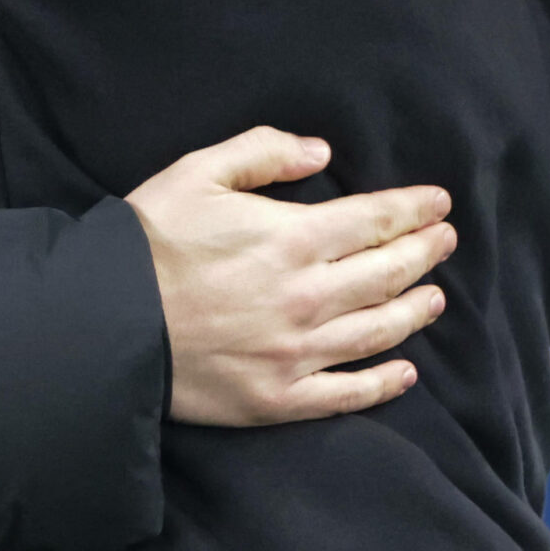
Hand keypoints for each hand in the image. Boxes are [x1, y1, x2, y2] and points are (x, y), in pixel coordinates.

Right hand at [128, 127, 452, 424]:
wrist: (103, 323)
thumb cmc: (147, 241)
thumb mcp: (196, 172)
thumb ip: (262, 152)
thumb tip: (320, 151)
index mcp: (292, 238)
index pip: (376, 221)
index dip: (414, 210)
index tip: (440, 203)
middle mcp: (308, 298)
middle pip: (389, 274)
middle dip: (425, 253)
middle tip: (446, 241)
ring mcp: (298, 353)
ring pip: (379, 332)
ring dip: (416, 311)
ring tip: (435, 298)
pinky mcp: (279, 398)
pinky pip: (348, 393)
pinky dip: (385, 383)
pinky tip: (405, 371)